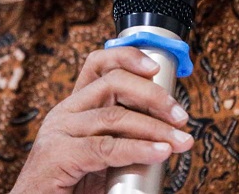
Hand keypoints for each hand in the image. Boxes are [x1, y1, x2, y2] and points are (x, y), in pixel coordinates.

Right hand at [9, 46, 193, 192]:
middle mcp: (65, 113)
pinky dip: (138, 149)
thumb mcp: (102, 153)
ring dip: (155, 127)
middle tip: (180, 116)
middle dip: (153, 95)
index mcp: (75, 107)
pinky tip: (159, 152)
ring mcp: (58, 133)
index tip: (156, 67)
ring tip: (180, 140)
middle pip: (113, 83)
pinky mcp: (58, 157)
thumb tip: (168, 130)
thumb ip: (125, 136)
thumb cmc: (71, 186)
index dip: (128, 57)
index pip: (98, 64)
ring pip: (114, 115)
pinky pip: (106, 147)